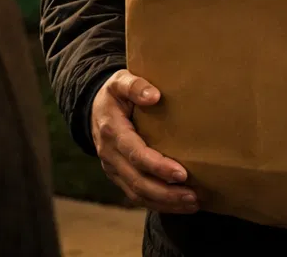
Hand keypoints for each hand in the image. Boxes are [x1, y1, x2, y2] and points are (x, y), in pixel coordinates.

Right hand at [90, 70, 197, 214]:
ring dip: (165, 202)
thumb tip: (154, 96)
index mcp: (112, 132)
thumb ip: (135, 86)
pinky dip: (158, 204)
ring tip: (192, 203)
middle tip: (193, 196)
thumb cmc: (115, 94)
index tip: (182, 173)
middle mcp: (110, 155)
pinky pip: (136, 196)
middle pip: (137, 181)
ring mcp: (112, 169)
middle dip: (166, 192)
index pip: (135, 154)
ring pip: (137, 194)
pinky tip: (178, 205)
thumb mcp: (120, 81)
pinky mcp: (119, 177)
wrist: (94, 109)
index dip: (158, 166)